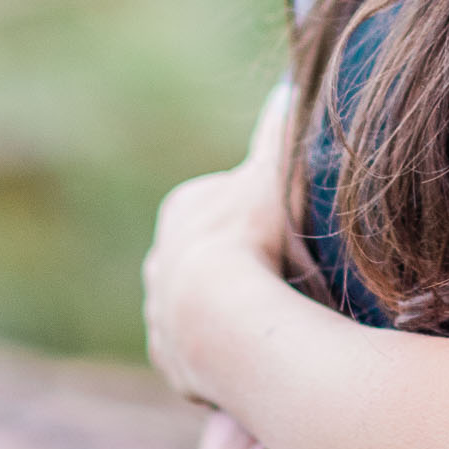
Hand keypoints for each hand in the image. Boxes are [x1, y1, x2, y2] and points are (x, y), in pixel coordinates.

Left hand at [145, 82, 292, 400]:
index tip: (288, 230)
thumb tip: (288, 87)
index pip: (223, 205)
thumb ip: (280, 131)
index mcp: (183, 211)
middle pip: (208, 257)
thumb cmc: (252, 238)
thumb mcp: (273, 174)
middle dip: (239, 267)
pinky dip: (223, 355)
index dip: (259, 216)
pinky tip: (255, 355)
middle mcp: (160, 261)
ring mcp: (161, 315)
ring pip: (199, 308)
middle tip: (284, 278)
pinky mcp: (169, 361)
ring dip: (228, 314)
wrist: (219, 319)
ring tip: (273, 321)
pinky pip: (200, 354)